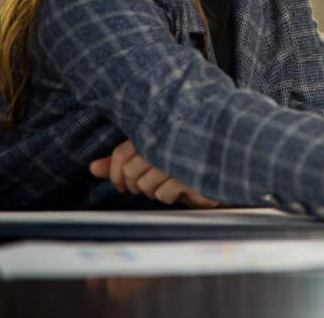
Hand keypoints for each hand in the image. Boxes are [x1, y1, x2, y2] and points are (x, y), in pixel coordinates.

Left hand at [89, 140, 218, 207]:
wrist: (231, 160)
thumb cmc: (188, 160)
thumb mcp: (154, 158)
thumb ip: (124, 162)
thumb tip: (92, 169)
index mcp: (156, 129)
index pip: (121, 154)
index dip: (114, 173)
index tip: (121, 183)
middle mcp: (167, 140)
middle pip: (131, 172)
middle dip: (135, 185)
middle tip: (149, 185)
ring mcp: (180, 156)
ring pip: (146, 185)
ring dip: (155, 191)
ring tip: (170, 183)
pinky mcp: (192, 174)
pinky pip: (165, 193)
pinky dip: (170, 195)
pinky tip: (183, 187)